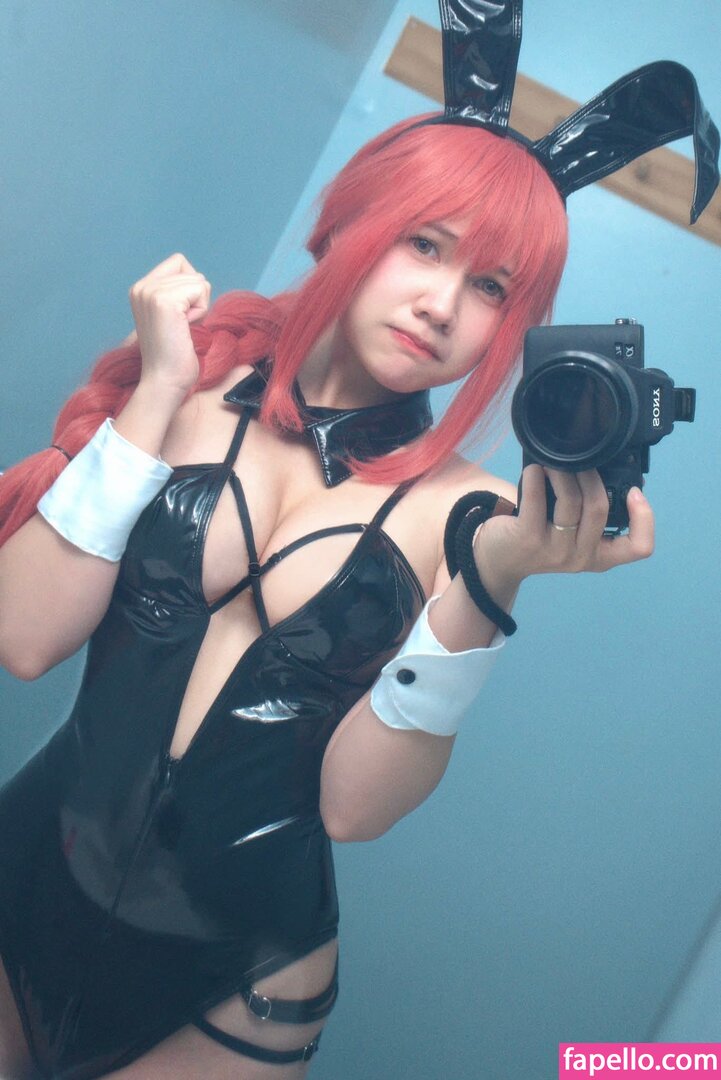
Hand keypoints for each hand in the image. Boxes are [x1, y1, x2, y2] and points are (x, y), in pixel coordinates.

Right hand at [128, 253, 210, 397]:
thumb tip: (200, 279)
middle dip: (197, 299)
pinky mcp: (164, 301)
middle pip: (191, 271)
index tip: (180, 316)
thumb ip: (178, 294)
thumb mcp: (173, 316)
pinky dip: (201, 311)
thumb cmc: (174, 355)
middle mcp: (142, 286)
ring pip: (198, 281)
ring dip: (199, 307)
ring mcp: (151, 292)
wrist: (165, 380)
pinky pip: (200, 290)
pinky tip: (185, 329)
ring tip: (182, 329)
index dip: (190, 288)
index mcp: (141, 288)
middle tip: (181, 326)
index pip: (179, 262)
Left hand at [473, 464, 654, 597]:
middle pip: (599, 509)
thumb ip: (591, 512)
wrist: (498, 561)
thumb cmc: (541, 538)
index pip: (639, 547)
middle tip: (582, 461)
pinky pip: (537, 499)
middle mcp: (580, 556)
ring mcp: (554, 550)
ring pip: (571, 501)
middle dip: (592, 476)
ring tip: (556, 460)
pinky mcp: (527, 538)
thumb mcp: (573, 534)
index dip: (645, 518)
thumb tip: (612, 470)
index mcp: (599, 556)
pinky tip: (534, 468)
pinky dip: (537, 477)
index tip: (634, 491)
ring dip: (564, 472)